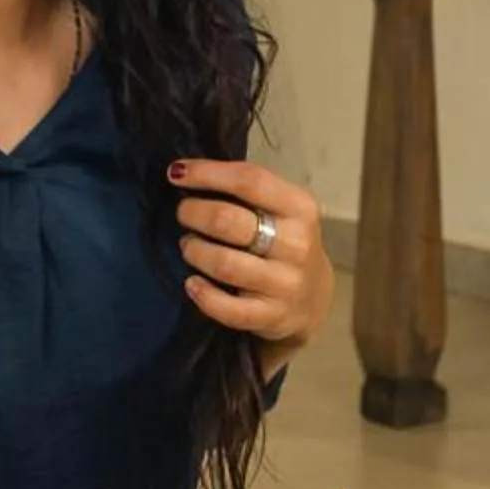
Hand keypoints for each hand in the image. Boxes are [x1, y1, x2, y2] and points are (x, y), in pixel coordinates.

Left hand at [168, 159, 335, 373]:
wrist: (313, 298)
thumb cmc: (285, 241)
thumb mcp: (283, 209)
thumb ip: (247, 191)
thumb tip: (186, 172)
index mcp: (300, 208)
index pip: (250, 180)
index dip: (207, 174)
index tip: (177, 173)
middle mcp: (296, 245)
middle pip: (228, 221)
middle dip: (193, 213)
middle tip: (183, 214)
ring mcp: (285, 283)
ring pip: (223, 263)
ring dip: (194, 250)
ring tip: (188, 246)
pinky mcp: (271, 316)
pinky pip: (228, 308)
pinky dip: (202, 294)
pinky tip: (192, 283)